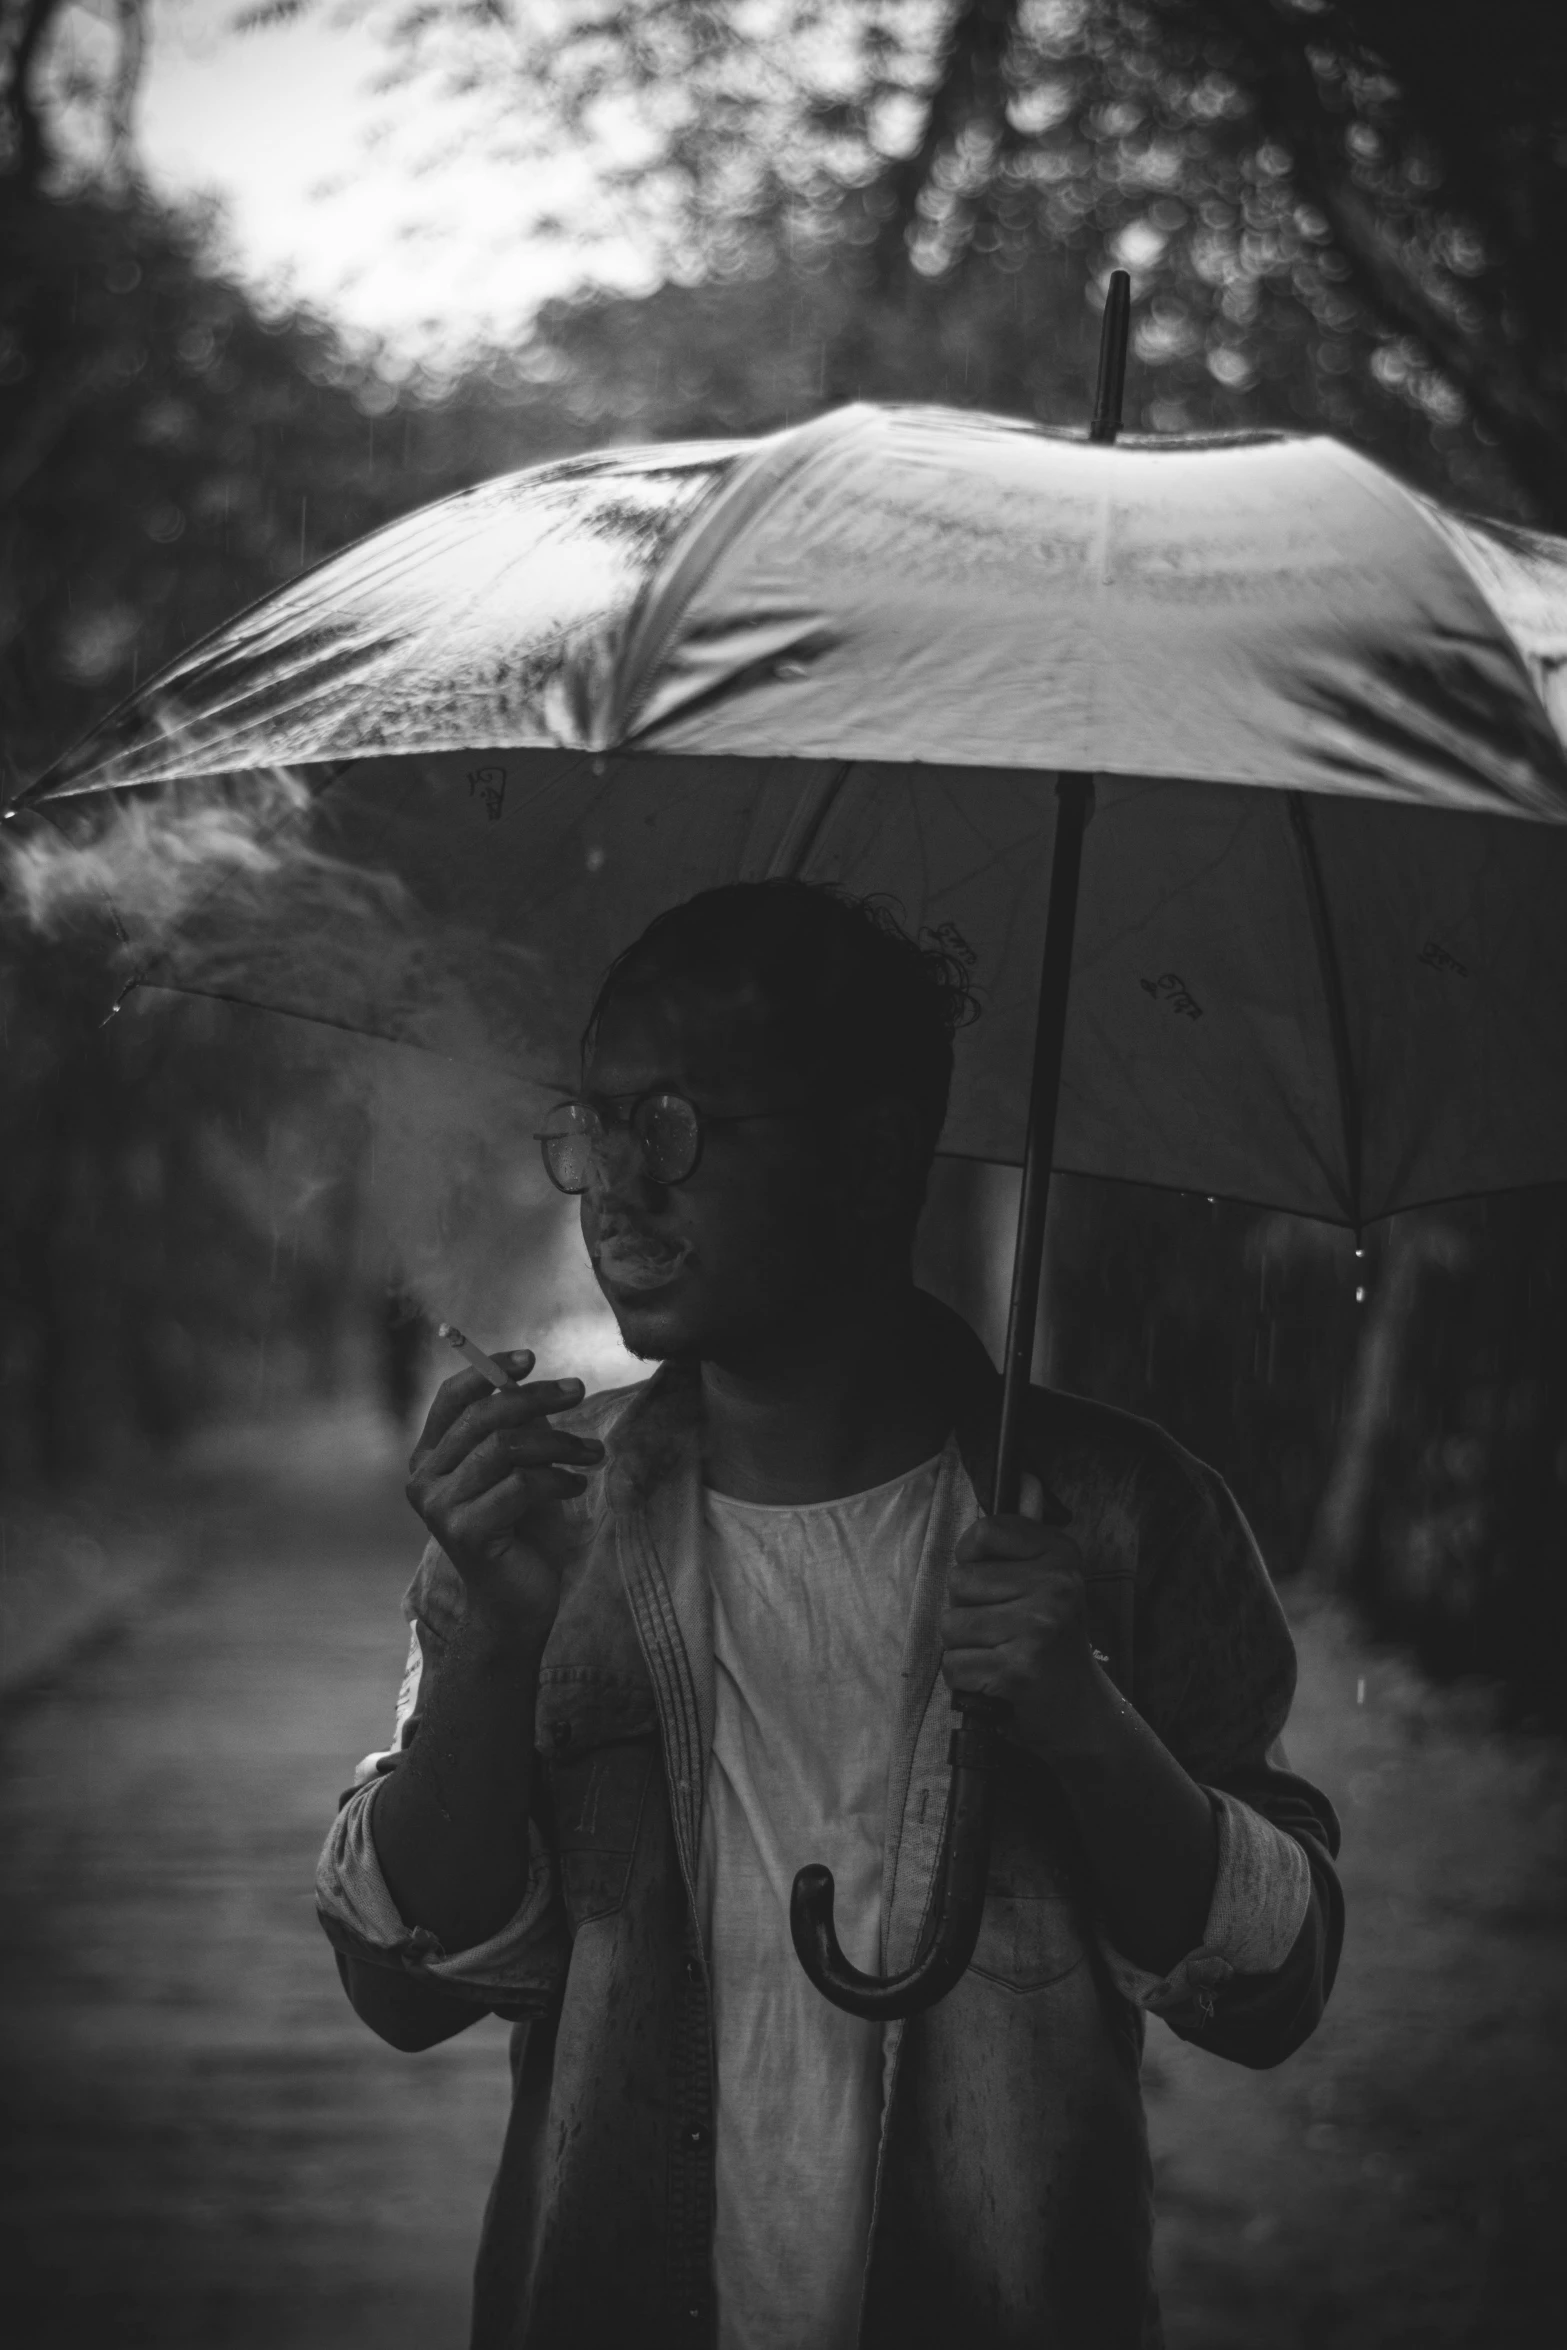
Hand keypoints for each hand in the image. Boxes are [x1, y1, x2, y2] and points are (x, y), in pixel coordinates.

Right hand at [405, 1349, 602, 1642]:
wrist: (515, 1602)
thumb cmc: (519, 1530)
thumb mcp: (516, 1469)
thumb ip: (514, 1429)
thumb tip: (532, 1381)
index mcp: (430, 1457)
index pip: (452, 1398)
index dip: (489, 1371)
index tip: (531, 1358)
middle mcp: (424, 1479)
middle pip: (483, 1418)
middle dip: (536, 1398)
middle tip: (579, 1391)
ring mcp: (440, 1507)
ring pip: (505, 1449)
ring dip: (558, 1443)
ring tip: (593, 1452)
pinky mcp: (465, 1532)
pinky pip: (519, 1485)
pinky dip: (557, 1479)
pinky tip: (576, 1486)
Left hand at [941, 1503, 1104, 1756]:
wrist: (1082, 1713)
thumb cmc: (1054, 1644)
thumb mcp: (1050, 1582)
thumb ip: (1027, 1536)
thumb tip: (1025, 1478)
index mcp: (1060, 1556)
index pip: (984, 1532)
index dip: (972, 1559)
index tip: (992, 1582)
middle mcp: (1054, 1586)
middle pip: (959, 1582)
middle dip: (968, 1612)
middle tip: (1004, 1631)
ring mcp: (1037, 1627)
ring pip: (951, 1625)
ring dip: (965, 1649)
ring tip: (1000, 1655)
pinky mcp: (1017, 1669)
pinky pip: (955, 1665)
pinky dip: (967, 1680)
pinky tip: (997, 1681)